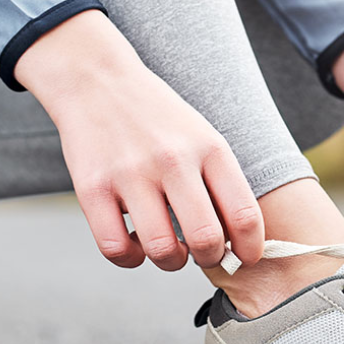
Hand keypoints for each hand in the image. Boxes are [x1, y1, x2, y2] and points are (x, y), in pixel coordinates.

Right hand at [15, 11, 263, 270]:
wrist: (95, 80)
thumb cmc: (155, 118)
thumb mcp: (201, 135)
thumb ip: (220, 182)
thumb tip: (238, 241)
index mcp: (208, 148)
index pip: (244, 214)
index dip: (251, 249)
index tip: (245, 257)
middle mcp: (172, 160)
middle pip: (206, 240)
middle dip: (211, 259)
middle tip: (204, 254)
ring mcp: (130, 174)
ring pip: (162, 251)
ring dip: (171, 262)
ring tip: (169, 250)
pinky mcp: (92, 189)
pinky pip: (116, 249)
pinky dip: (129, 258)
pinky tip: (134, 245)